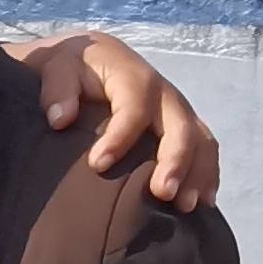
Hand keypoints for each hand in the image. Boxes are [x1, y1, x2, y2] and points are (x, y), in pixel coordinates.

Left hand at [7, 29, 218, 210]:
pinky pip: (204, 148)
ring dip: (197, 173)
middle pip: (180, 126)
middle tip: (162, 193)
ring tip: (185, 206)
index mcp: (133, 77)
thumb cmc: (72, 66)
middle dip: (175, 161)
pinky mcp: (182, 125)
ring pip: (200, 140)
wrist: (92, 57)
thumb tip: (60, 118)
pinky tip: (201, 202)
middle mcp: (163, 94)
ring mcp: (177, 111)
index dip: (119, 137)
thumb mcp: (56, 66)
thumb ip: (56, 88)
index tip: (97, 165)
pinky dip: (206, 174)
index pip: (134, 108)